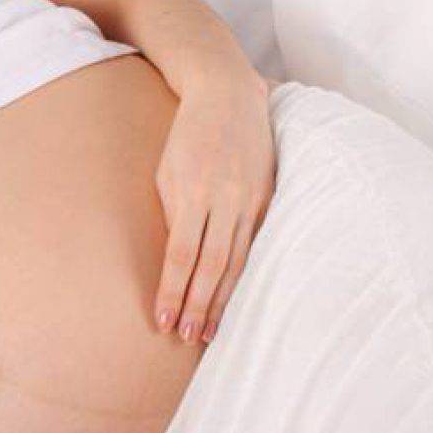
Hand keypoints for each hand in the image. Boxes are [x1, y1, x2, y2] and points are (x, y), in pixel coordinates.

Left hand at [153, 73, 275, 343]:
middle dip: (199, 306)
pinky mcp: (268, 198)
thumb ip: (172, 214)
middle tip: (188, 337)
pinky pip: (256, 244)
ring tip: (210, 330)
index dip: (173, 291)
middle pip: (212, 266)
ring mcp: (251, 199)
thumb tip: (173, 260)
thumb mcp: (166, 172)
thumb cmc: (186, 136)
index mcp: (195, 192)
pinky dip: (244, 274)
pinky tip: (236, 297)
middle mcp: (226, 199)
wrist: (228, 95)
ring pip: (238, 261)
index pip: (182, 255)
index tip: (164, 319)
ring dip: (222, 299)